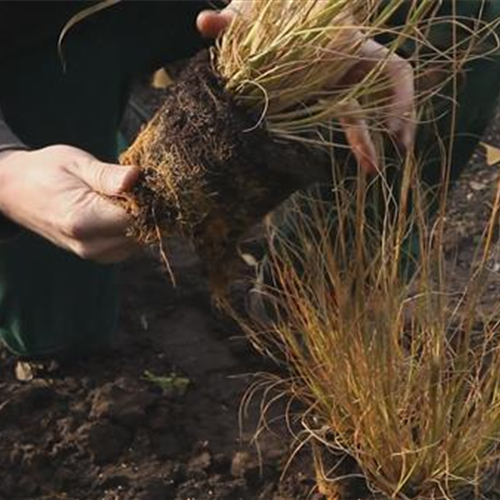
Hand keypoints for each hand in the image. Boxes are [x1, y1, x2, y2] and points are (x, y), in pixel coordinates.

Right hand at [0, 145, 139, 262]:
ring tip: (128, 195)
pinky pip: (129, 245)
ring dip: (142, 220)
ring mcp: (93, 254)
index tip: (149, 181)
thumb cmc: (46, 170)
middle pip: (141, 232)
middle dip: (149, 210)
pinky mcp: (98, 256)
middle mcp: (89, 245)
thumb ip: (108, 175)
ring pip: (138, 241)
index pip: (136, 217)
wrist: (15, 191)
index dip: (150, 199)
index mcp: (82, 220)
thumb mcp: (77, 163)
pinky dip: (133, 228)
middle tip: (142, 185)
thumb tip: (137, 177)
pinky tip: (122, 208)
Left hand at [197, 1, 414, 173]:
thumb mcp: (249, 15)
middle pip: (387, 90)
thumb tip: (203, 23)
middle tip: (398, 151)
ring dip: (370, 139)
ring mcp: (338, 79)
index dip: (398, 97)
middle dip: (398, 119)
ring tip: (371, 171)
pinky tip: (355, 162)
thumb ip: (231, 20)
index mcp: (344, 41)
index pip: (389, 67)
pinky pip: (345, 117)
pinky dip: (353, 138)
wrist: (266, 9)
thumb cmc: (262, 8)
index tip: (391, 126)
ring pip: (365, 109)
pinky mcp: (325, 93)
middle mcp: (348, 60)